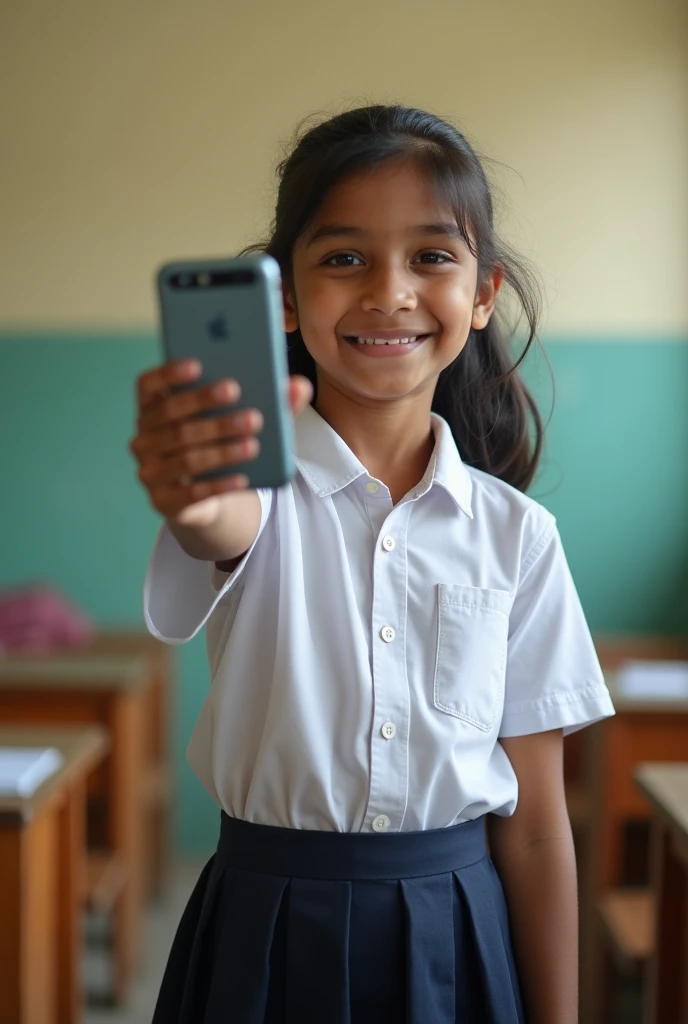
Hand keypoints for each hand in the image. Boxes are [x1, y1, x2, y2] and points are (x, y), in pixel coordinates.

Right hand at [129, 360, 311, 523]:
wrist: (205, 497)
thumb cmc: (218, 445)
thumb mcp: (238, 421)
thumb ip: (267, 401)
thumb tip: (300, 386)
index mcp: (153, 409)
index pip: (148, 384)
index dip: (170, 373)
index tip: (199, 364)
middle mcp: (143, 438)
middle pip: (172, 419)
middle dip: (209, 411)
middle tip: (249, 410)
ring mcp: (149, 472)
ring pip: (185, 457)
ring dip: (222, 451)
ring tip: (253, 444)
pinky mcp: (163, 502)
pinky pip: (191, 494)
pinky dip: (219, 485)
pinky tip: (243, 478)